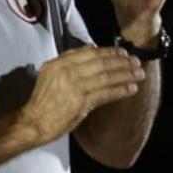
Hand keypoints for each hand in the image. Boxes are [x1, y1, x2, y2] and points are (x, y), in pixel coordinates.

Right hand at [17, 46, 144, 143]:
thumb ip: (68, 63)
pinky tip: (132, 89)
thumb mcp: (49, 74)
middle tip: (135, 61)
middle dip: (121, 61)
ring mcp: (74, 86)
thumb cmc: (42, 100)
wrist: (33, 121)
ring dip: (125, 74)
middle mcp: (67, 71)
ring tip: (139, 74)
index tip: (122, 52)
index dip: (108, 51)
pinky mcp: (81, 102)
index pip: (89, 52)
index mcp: (59, 63)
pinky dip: (120, 90)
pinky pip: (105, 94)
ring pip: (106, 77)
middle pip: (100, 63)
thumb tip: (90, 52)